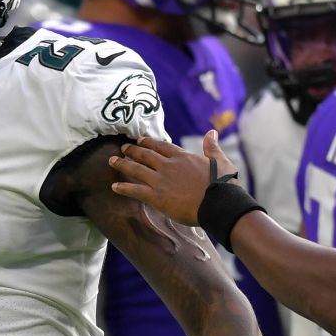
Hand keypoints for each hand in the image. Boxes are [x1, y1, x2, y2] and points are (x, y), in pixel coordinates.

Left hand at [110, 130, 237, 226]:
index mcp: (183, 157)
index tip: (140, 139)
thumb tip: (212, 132)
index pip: (161, 146)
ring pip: (137, 169)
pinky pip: (136, 190)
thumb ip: (212, 146)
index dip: (148, 142)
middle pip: (145, 154)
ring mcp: (161, 180)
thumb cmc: (223, 184)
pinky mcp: (157, 197)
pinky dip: (124, 188)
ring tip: (112, 160)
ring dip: (123, 164)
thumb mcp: (220, 160)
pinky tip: (114, 186)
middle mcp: (168, 165)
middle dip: (132, 150)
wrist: (220, 203)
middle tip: (122, 147)